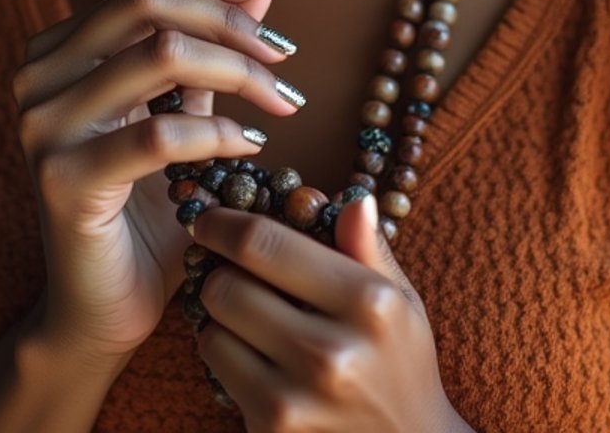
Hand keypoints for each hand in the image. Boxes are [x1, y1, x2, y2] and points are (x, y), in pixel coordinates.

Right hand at [10, 0, 302, 370]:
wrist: (104, 309)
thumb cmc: (148, 210)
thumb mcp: (183, 113)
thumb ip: (211, 50)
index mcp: (58, 50)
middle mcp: (39, 76)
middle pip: (145, 2)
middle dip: (226, 21)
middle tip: (283, 55)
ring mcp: (43, 126)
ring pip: (160, 54)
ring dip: (237, 72)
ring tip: (281, 103)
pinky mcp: (62, 179)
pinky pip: (160, 134)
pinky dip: (218, 133)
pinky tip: (250, 147)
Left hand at [191, 193, 469, 432]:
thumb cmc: (401, 365)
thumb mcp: (401, 302)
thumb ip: (370, 248)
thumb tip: (352, 199)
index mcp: (367, 302)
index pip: (266, 244)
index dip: (224, 224)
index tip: (209, 218)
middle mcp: (330, 352)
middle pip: (227, 286)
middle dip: (219, 271)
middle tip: (228, 269)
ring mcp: (296, 398)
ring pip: (213, 330)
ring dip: (219, 316)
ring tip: (245, 316)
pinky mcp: (271, 431)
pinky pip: (218, 371)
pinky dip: (224, 354)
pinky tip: (252, 354)